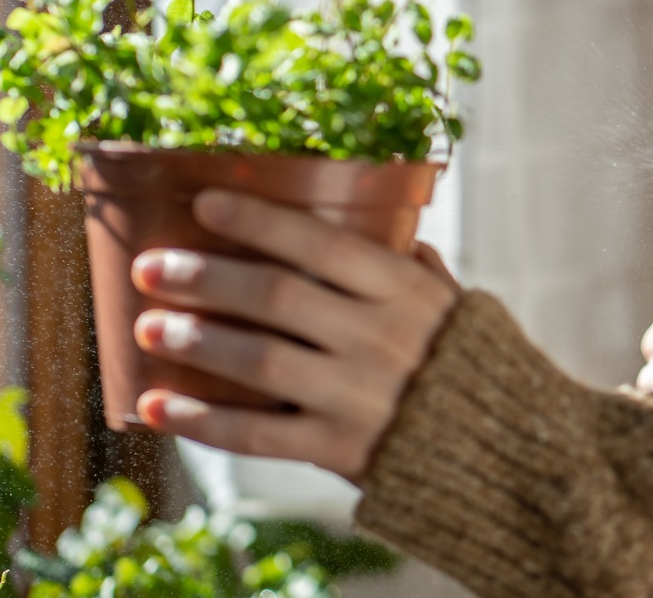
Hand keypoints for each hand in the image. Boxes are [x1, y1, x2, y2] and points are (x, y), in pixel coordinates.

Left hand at [128, 188, 460, 480]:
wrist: (506, 451)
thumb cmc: (472, 364)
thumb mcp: (455, 303)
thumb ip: (417, 266)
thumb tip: (382, 220)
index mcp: (404, 291)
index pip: (321, 243)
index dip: (259, 220)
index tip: (205, 202)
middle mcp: (379, 336)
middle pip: (277, 297)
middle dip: (206, 277)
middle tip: (153, 266)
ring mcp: (358, 395)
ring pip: (260, 361)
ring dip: (195, 342)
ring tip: (146, 329)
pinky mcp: (342, 449)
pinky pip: (260, 434)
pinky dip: (203, 421)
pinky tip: (158, 406)